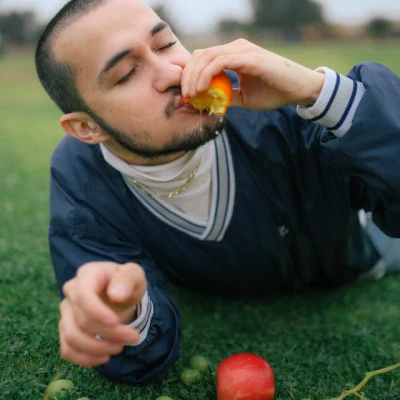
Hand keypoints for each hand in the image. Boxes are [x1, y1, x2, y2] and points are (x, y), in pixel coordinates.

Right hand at [59, 262, 146, 366]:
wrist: (120, 294)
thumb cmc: (126, 283)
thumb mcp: (134, 275)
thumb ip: (127, 279)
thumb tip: (116, 295)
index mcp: (87, 274)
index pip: (83, 295)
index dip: (96, 312)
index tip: (116, 323)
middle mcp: (71, 291)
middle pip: (82, 320)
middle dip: (110, 333)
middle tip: (133, 337)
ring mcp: (66, 311)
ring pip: (72, 337)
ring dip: (97, 348)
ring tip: (120, 348)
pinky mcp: (65, 329)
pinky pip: (67, 350)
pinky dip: (86, 358)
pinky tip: (104, 357)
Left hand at [181, 39, 324, 109]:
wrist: (298, 90)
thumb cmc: (274, 92)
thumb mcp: (244, 97)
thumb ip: (227, 97)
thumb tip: (210, 104)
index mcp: (233, 55)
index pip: (203, 58)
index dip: (190, 75)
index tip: (186, 94)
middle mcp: (236, 48)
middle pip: (201, 55)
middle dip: (188, 76)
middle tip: (185, 96)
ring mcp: (242, 50)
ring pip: (207, 56)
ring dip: (194, 76)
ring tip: (191, 95)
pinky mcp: (248, 57)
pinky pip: (220, 62)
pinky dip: (206, 75)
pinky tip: (201, 89)